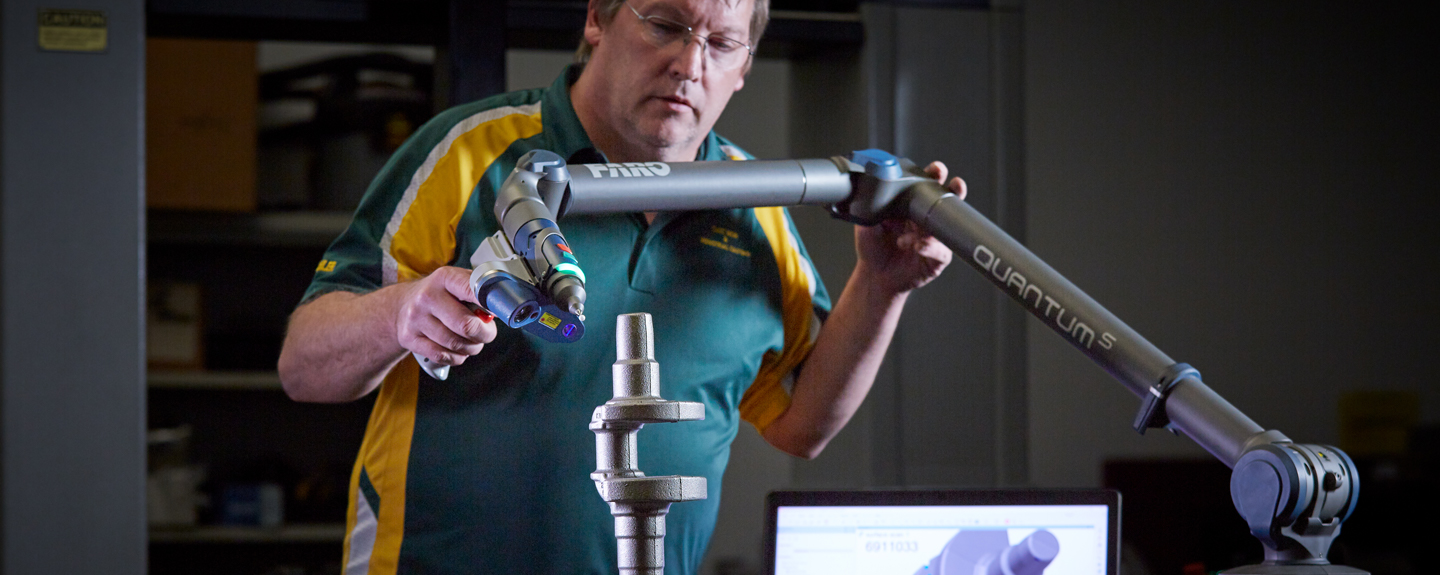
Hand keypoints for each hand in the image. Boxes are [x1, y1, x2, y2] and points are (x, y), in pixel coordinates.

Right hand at [393, 266, 496, 367]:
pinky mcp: (409, 338)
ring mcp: (416, 318)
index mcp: (445, 278)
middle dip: (485, 334)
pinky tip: (458, 349)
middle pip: (466, 325)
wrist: (403, 304)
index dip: (491, 303)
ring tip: (472, 340)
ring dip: (472, 347)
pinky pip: (443, 356)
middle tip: (487, 332)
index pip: (472, 290)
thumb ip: (479, 291)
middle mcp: (427, 296)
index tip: (501, 311)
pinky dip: (457, 357)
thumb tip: (500, 308)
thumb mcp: (457, 282)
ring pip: (456, 344)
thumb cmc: (439, 294)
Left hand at [854, 161, 962, 294]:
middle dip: (954, 189)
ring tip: (916, 231)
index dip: (934, 175)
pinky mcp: (937, 258)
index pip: (927, 185)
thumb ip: (871, 206)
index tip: (936, 169)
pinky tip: (917, 246)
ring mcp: (934, 238)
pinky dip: (930, 247)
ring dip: (933, 225)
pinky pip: (941, 251)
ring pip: (946, 226)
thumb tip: (872, 189)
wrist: (874, 276)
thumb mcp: (866, 222)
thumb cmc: (873, 247)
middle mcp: (926, 220)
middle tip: (954, 184)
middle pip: (947, 200)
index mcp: (912, 206)